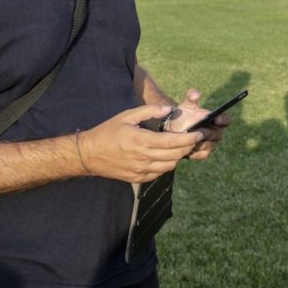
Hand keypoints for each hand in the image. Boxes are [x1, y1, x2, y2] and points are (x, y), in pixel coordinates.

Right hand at [77, 104, 203, 182]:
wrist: (89, 154)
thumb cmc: (108, 132)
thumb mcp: (127, 116)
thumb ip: (149, 111)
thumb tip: (169, 109)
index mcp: (141, 140)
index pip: (173, 142)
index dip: (189, 139)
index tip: (199, 134)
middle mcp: (143, 158)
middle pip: (175, 155)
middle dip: (188, 147)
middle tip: (195, 139)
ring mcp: (140, 170)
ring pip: (169, 166)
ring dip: (178, 157)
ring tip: (182, 147)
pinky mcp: (138, 178)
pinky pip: (159, 173)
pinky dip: (167, 165)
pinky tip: (166, 156)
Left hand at [163, 88, 230, 160]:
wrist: (173, 130)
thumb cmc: (183, 116)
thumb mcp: (186, 106)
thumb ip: (191, 98)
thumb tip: (195, 93)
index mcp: (216, 120)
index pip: (226, 120)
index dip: (223, 120)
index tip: (216, 118)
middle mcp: (216, 133)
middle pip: (217, 135)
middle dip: (208, 133)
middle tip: (199, 131)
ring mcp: (211, 144)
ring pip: (209, 145)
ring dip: (200, 142)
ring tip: (190, 139)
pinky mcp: (203, 154)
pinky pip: (202, 154)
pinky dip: (194, 151)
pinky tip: (186, 147)